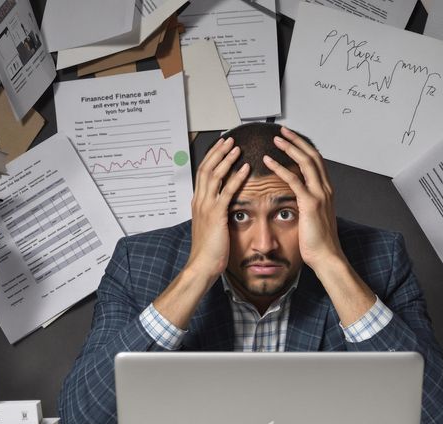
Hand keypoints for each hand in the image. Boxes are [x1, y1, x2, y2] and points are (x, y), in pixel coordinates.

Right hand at [186, 137, 251, 280]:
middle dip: (218, 152)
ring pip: (214, 175)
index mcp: (198, 202)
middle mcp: (199, 201)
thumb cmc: (208, 250)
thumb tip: (223, 205)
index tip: (221, 146)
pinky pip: (227, 191)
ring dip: (226, 159)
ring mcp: (206, 207)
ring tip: (236, 147)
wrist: (202, 265)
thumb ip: (215, 212)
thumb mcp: (210, 226)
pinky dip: (236, 178)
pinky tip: (245, 168)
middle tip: (229, 139)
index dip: (212, 157)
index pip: (203, 173)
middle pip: (206, 168)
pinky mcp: (216, 215)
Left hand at [264, 126, 344, 272]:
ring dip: (290, 148)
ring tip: (276, 139)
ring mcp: (319, 195)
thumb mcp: (314, 217)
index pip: (316, 161)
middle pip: (312, 155)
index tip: (292, 138)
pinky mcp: (310, 203)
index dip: (304, 147)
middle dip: (297, 141)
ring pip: (306, 162)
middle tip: (283, 131)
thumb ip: (308, 204)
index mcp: (326, 191)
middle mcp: (325, 189)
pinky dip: (281, 167)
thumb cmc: (318, 242)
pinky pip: (294, 180)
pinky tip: (269, 161)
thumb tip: (298, 198)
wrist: (327, 257)